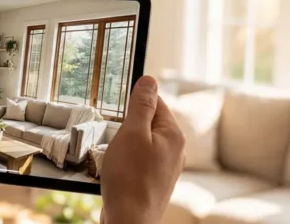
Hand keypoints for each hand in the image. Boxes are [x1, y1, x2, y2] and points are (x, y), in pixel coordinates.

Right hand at [100, 76, 184, 223]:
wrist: (129, 220)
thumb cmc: (130, 178)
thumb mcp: (132, 133)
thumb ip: (141, 105)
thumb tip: (150, 80)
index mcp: (173, 135)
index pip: (156, 103)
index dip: (134, 104)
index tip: (119, 112)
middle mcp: (174, 151)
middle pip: (147, 124)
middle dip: (126, 128)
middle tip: (115, 140)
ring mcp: (164, 169)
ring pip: (140, 145)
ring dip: (123, 148)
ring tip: (115, 160)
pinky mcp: (152, 183)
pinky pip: (137, 163)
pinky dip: (124, 164)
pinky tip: (116, 173)